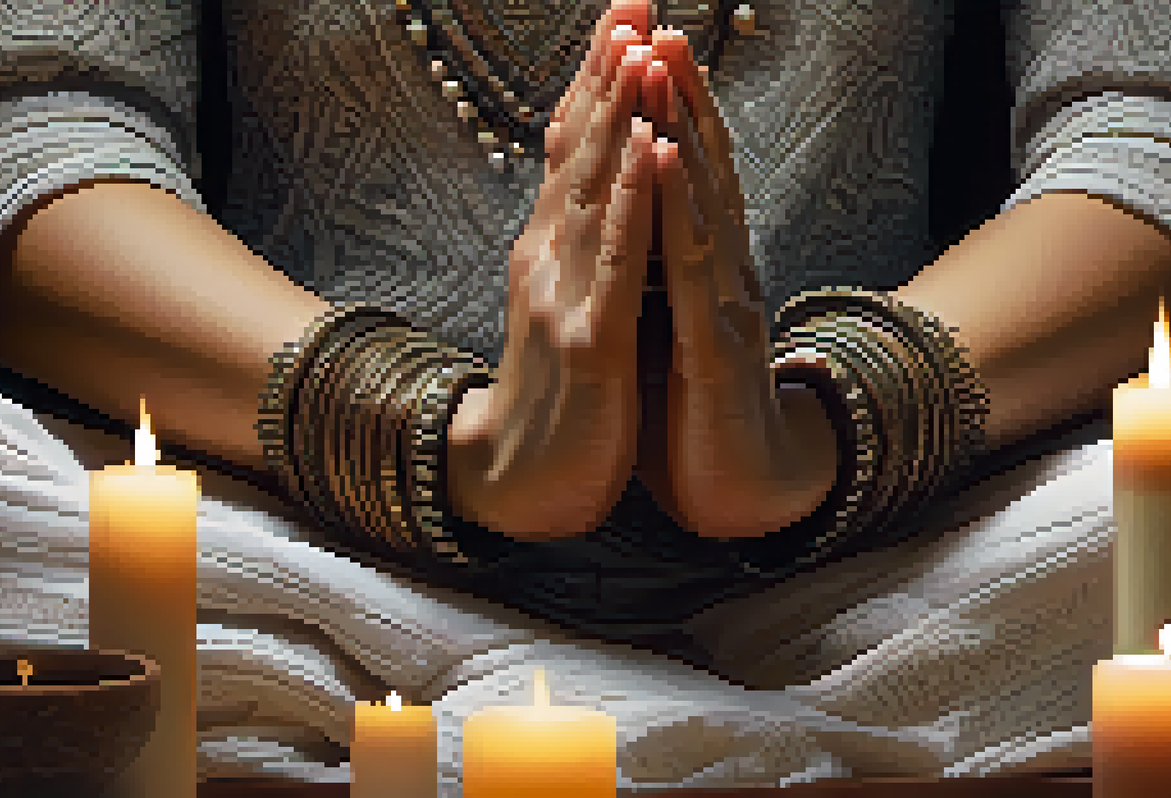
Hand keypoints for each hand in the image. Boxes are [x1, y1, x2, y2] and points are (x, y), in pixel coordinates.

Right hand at [448, 0, 658, 541]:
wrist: (516, 486)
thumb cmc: (553, 396)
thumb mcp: (564, 303)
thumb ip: (578, 245)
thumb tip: (594, 183)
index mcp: (554, 250)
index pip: (578, 150)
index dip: (599, 81)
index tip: (626, 13)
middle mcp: (552, 259)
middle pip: (584, 151)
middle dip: (610, 72)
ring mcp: (566, 297)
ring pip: (599, 191)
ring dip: (621, 115)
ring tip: (639, 45)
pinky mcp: (589, 345)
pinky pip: (619, 265)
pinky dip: (636, 204)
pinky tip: (653, 152)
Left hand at [644, 28, 837, 538]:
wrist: (743, 493)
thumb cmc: (697, 413)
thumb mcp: (667, 330)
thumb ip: (656, 277)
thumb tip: (629, 226)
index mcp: (702, 271)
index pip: (685, 175)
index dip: (666, 111)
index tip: (637, 44)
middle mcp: (721, 272)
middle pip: (701, 166)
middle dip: (678, 92)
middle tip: (655, 21)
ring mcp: (722, 302)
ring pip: (701, 197)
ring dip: (681, 122)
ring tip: (662, 56)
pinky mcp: (714, 344)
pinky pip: (692, 264)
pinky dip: (678, 202)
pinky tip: (665, 152)